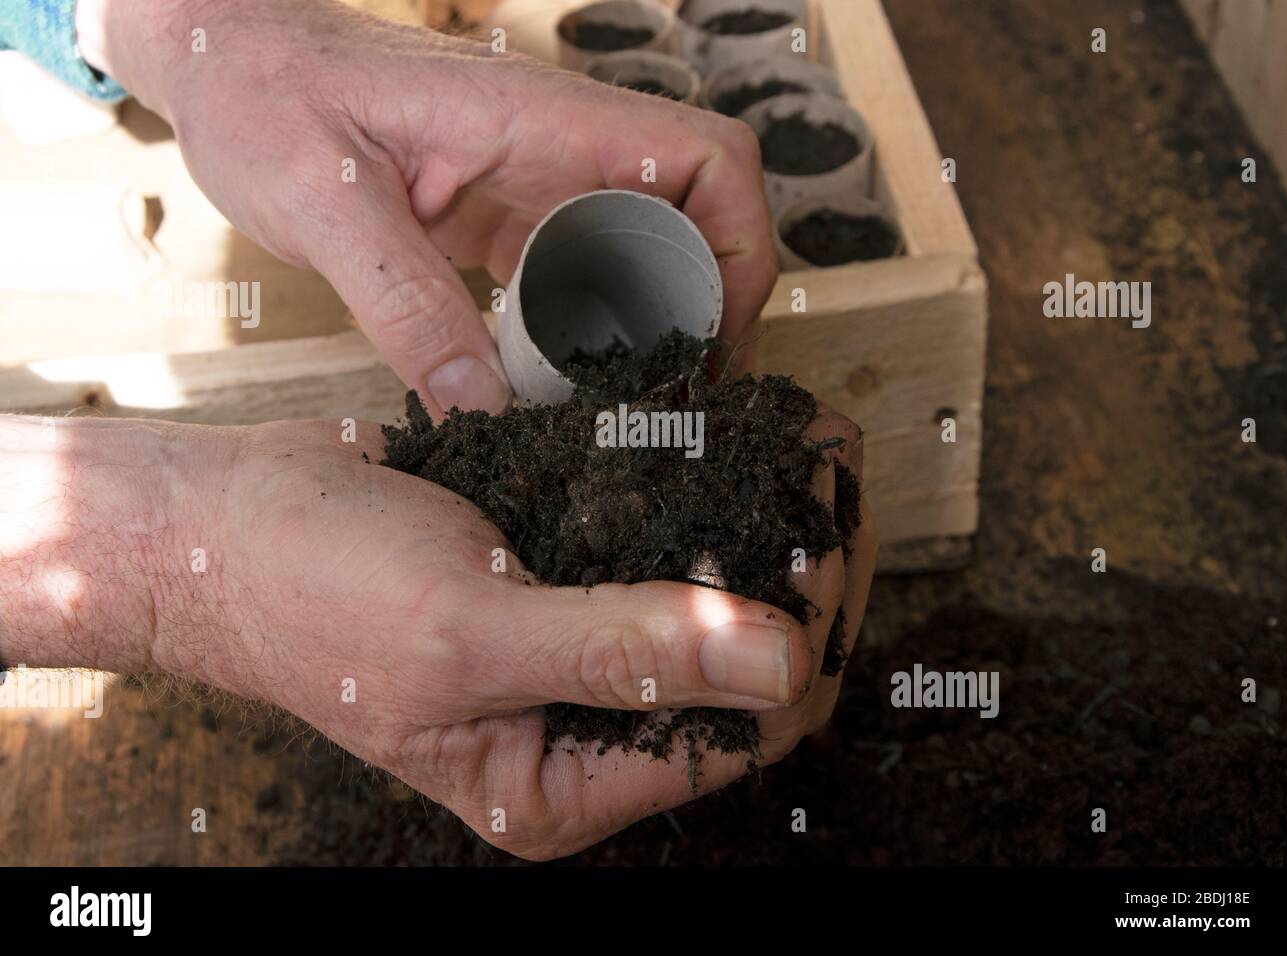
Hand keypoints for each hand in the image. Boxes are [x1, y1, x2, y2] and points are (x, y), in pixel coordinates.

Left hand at [77, 0, 778, 415]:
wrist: (223, 59)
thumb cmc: (263, 91)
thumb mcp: (324, 203)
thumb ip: (402, 303)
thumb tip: (480, 410)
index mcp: (545, 121)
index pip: (707, 159)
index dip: (740, 247)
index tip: (714, 335)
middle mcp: (560, 150)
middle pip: (695, 219)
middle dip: (707, 309)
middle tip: (677, 402)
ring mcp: (537, 183)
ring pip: (643, 253)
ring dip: (652, 327)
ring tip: (633, 411)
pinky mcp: (505, 216)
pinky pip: (580, 274)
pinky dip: (591, 332)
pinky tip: (564, 388)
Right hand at [176, 414, 872, 859]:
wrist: (225, 521)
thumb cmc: (314, 595)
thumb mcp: (470, 636)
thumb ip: (620, 654)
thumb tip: (774, 663)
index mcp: (563, 782)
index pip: (738, 732)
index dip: (805, 639)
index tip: (835, 535)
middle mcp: (582, 725)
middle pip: (740, 667)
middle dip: (801, 573)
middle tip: (835, 473)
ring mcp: (577, 646)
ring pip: (712, 599)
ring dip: (767, 526)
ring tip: (812, 446)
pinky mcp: (563, 576)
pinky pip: (660, 544)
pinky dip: (706, 495)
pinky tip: (744, 441)